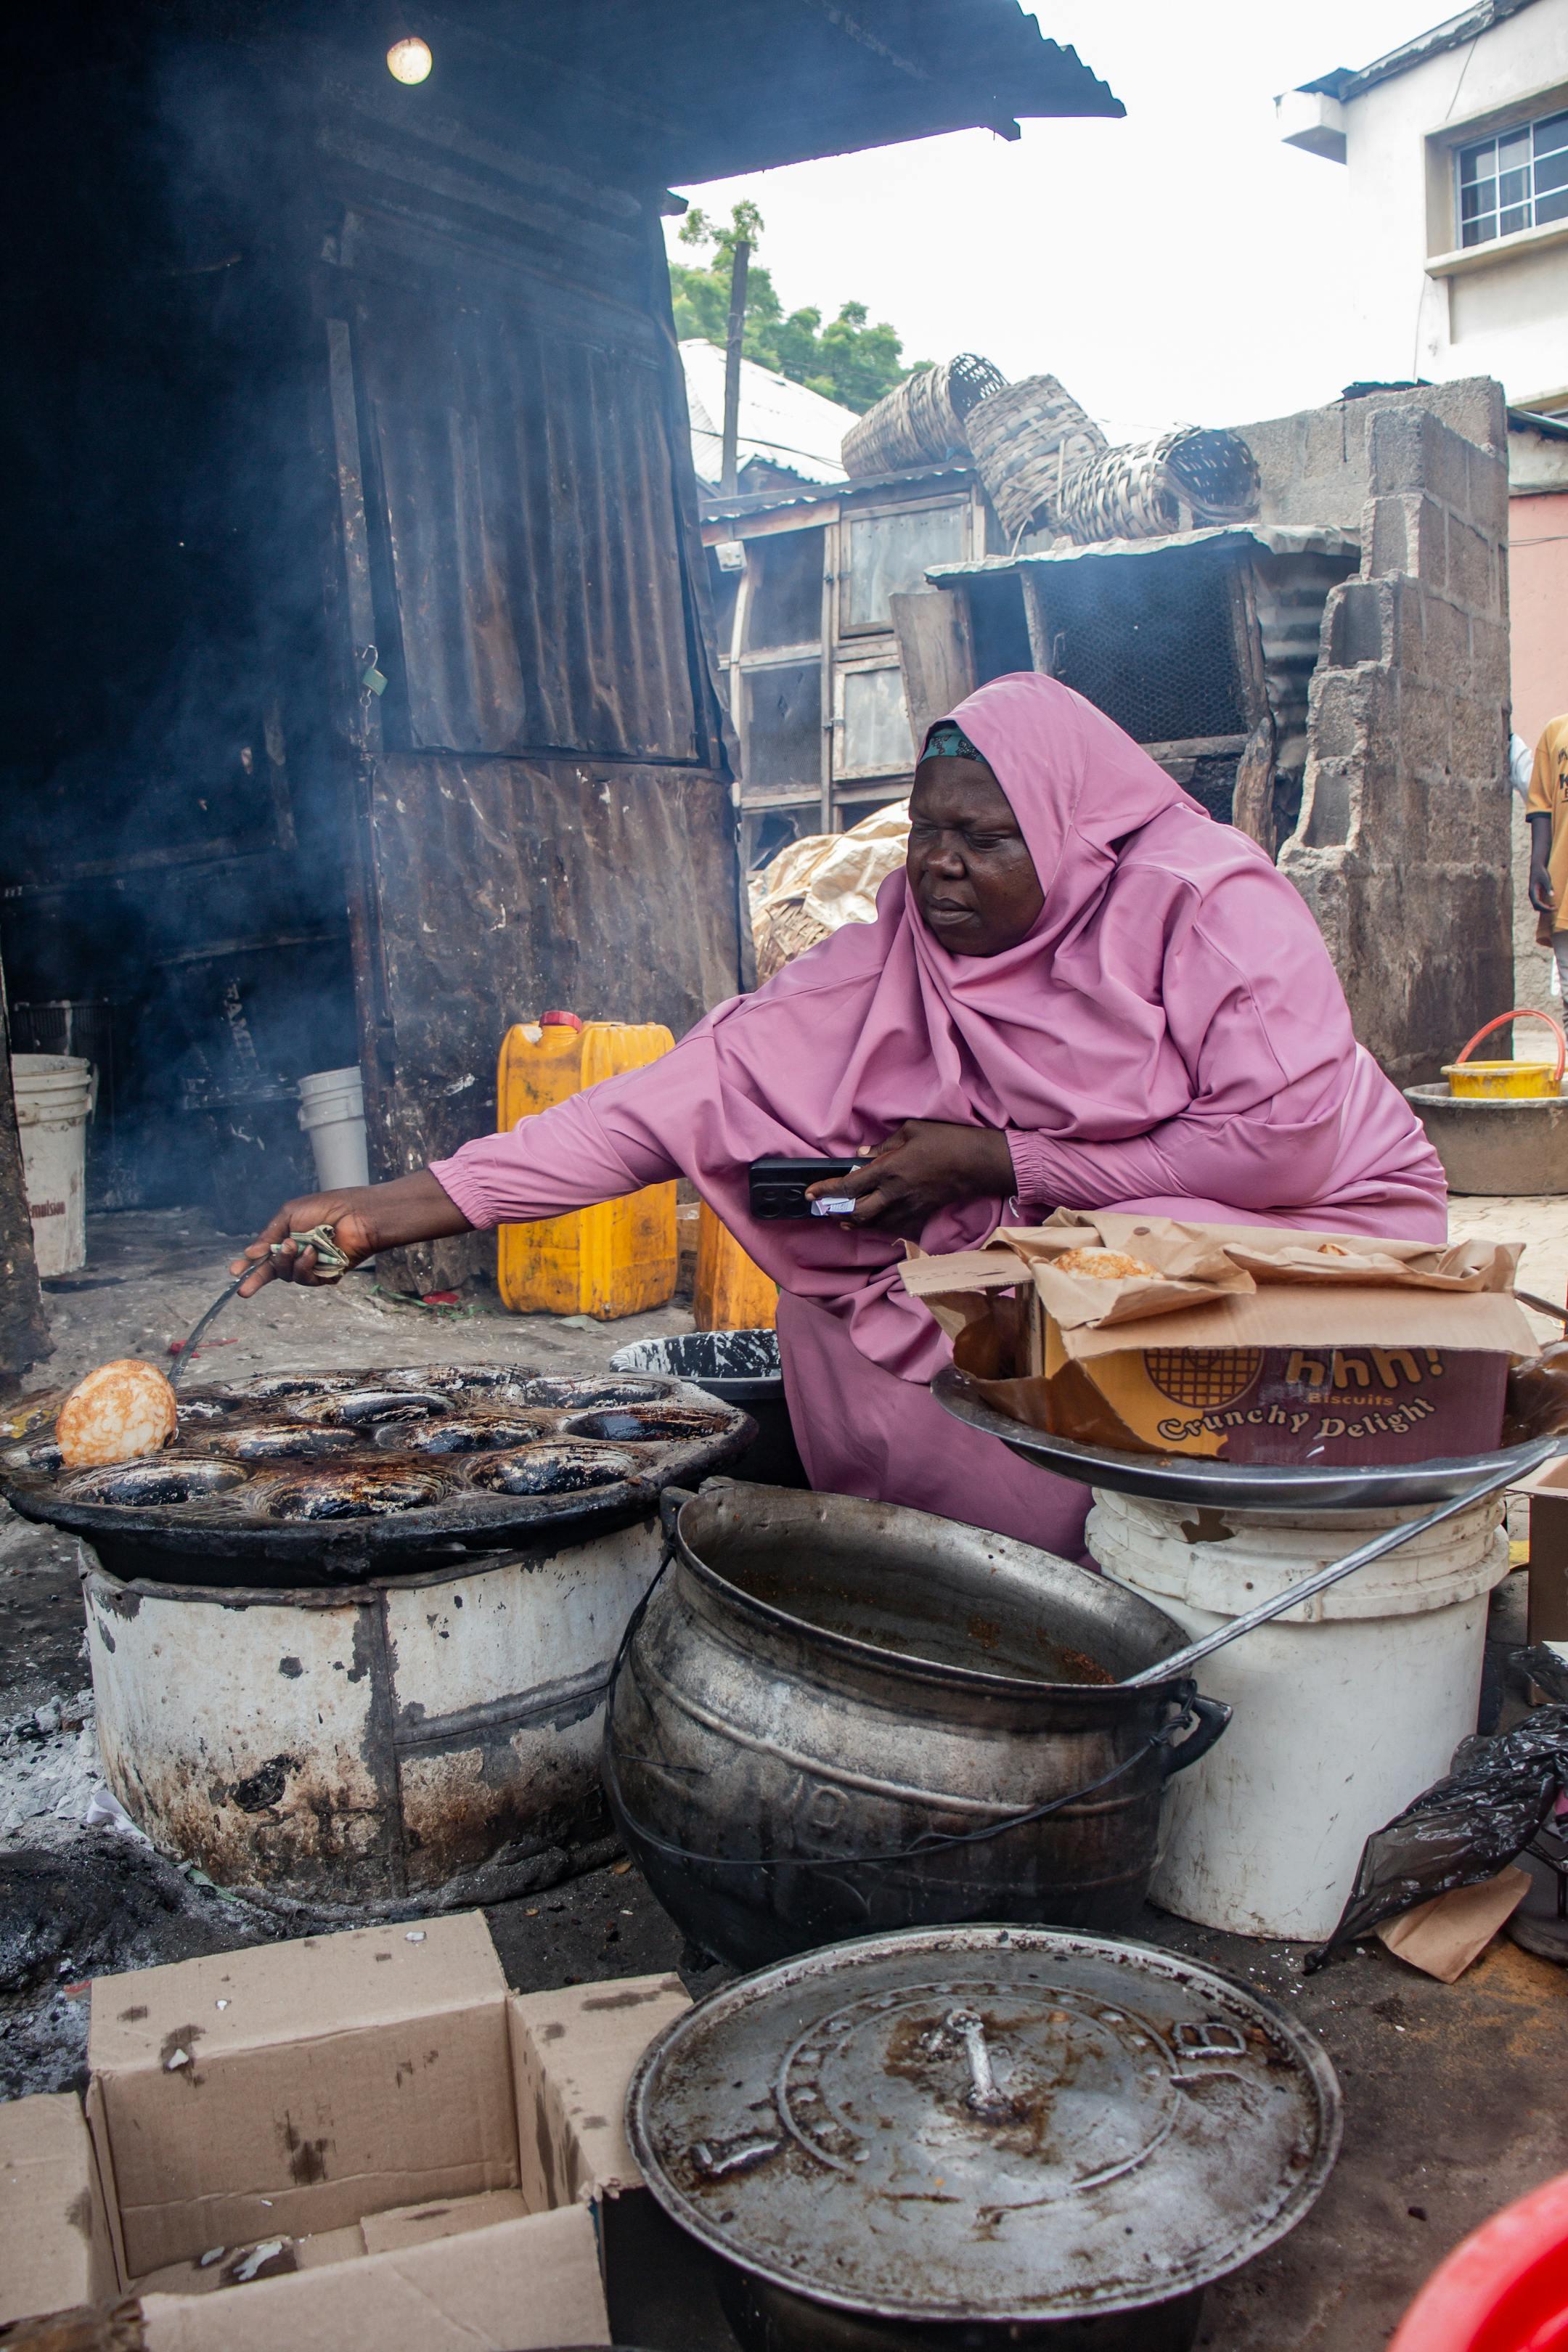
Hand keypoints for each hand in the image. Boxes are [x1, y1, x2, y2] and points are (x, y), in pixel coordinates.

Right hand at [229, 1171, 472, 1295]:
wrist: (356, 1214)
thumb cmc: (326, 1208)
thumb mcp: (289, 1215)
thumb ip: (269, 1235)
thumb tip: (250, 1254)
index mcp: (287, 1239)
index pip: (265, 1257)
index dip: (249, 1266)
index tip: (234, 1272)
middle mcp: (298, 1255)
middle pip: (273, 1272)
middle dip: (257, 1277)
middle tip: (244, 1285)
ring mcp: (312, 1266)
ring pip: (288, 1276)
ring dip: (288, 1263)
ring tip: (295, 1246)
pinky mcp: (326, 1275)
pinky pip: (308, 1279)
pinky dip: (307, 1267)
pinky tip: (314, 1253)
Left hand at [806, 1121, 1015, 1237]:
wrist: (979, 1164)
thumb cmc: (947, 1140)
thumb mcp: (911, 1131)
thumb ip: (883, 1145)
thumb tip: (861, 1154)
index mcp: (889, 1170)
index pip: (848, 1186)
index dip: (826, 1192)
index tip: (810, 1194)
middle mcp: (895, 1194)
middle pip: (856, 1214)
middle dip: (836, 1213)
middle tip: (824, 1208)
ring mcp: (909, 1208)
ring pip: (873, 1225)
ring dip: (855, 1222)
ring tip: (843, 1218)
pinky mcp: (921, 1216)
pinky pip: (893, 1228)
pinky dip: (878, 1226)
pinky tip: (874, 1221)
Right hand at [1531, 862, 1555, 917]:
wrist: (1537, 867)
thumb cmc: (1541, 872)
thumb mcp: (1546, 879)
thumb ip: (1548, 887)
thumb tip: (1552, 895)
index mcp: (1532, 891)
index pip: (1537, 904)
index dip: (1545, 908)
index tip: (1553, 908)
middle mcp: (1531, 894)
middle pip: (1536, 907)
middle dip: (1545, 909)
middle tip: (1555, 908)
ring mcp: (1533, 895)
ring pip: (1537, 906)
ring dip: (1545, 908)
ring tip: (1554, 907)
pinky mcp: (1535, 894)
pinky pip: (1538, 903)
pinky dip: (1544, 905)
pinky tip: (1550, 904)